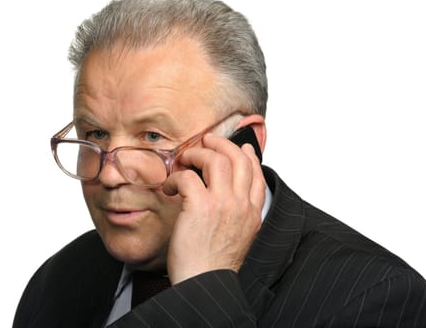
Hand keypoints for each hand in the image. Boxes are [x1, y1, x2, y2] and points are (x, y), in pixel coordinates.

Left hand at [162, 133, 265, 283]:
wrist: (204, 284)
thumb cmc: (213, 266)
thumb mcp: (239, 238)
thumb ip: (238, 215)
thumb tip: (227, 196)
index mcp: (251, 213)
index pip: (256, 173)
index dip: (248, 156)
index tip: (241, 147)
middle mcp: (240, 204)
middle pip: (238, 158)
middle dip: (221, 144)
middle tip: (206, 141)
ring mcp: (223, 204)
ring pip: (215, 159)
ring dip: (197, 154)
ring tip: (184, 160)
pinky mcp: (200, 206)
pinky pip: (188, 176)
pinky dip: (175, 177)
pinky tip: (170, 187)